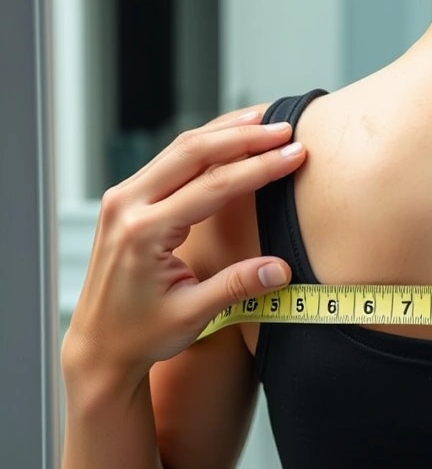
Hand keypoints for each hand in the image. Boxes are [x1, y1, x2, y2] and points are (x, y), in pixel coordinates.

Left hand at [62, 107, 305, 389]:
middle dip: (244, 136)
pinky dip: (204, 146)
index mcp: (144, 233)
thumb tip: (282, 269)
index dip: (259, 167)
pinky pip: (169, 161)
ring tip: (264, 121)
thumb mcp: (194, 314)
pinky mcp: (126, 200)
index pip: (212, 185)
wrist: (99, 346)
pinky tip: (230, 139)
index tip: (294, 155)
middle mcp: (127, 206)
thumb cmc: (142, 334)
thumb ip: (238, 286)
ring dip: (225, 133)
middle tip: (285, 128)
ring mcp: (122, 199)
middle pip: (193, 152)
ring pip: (180, 148)